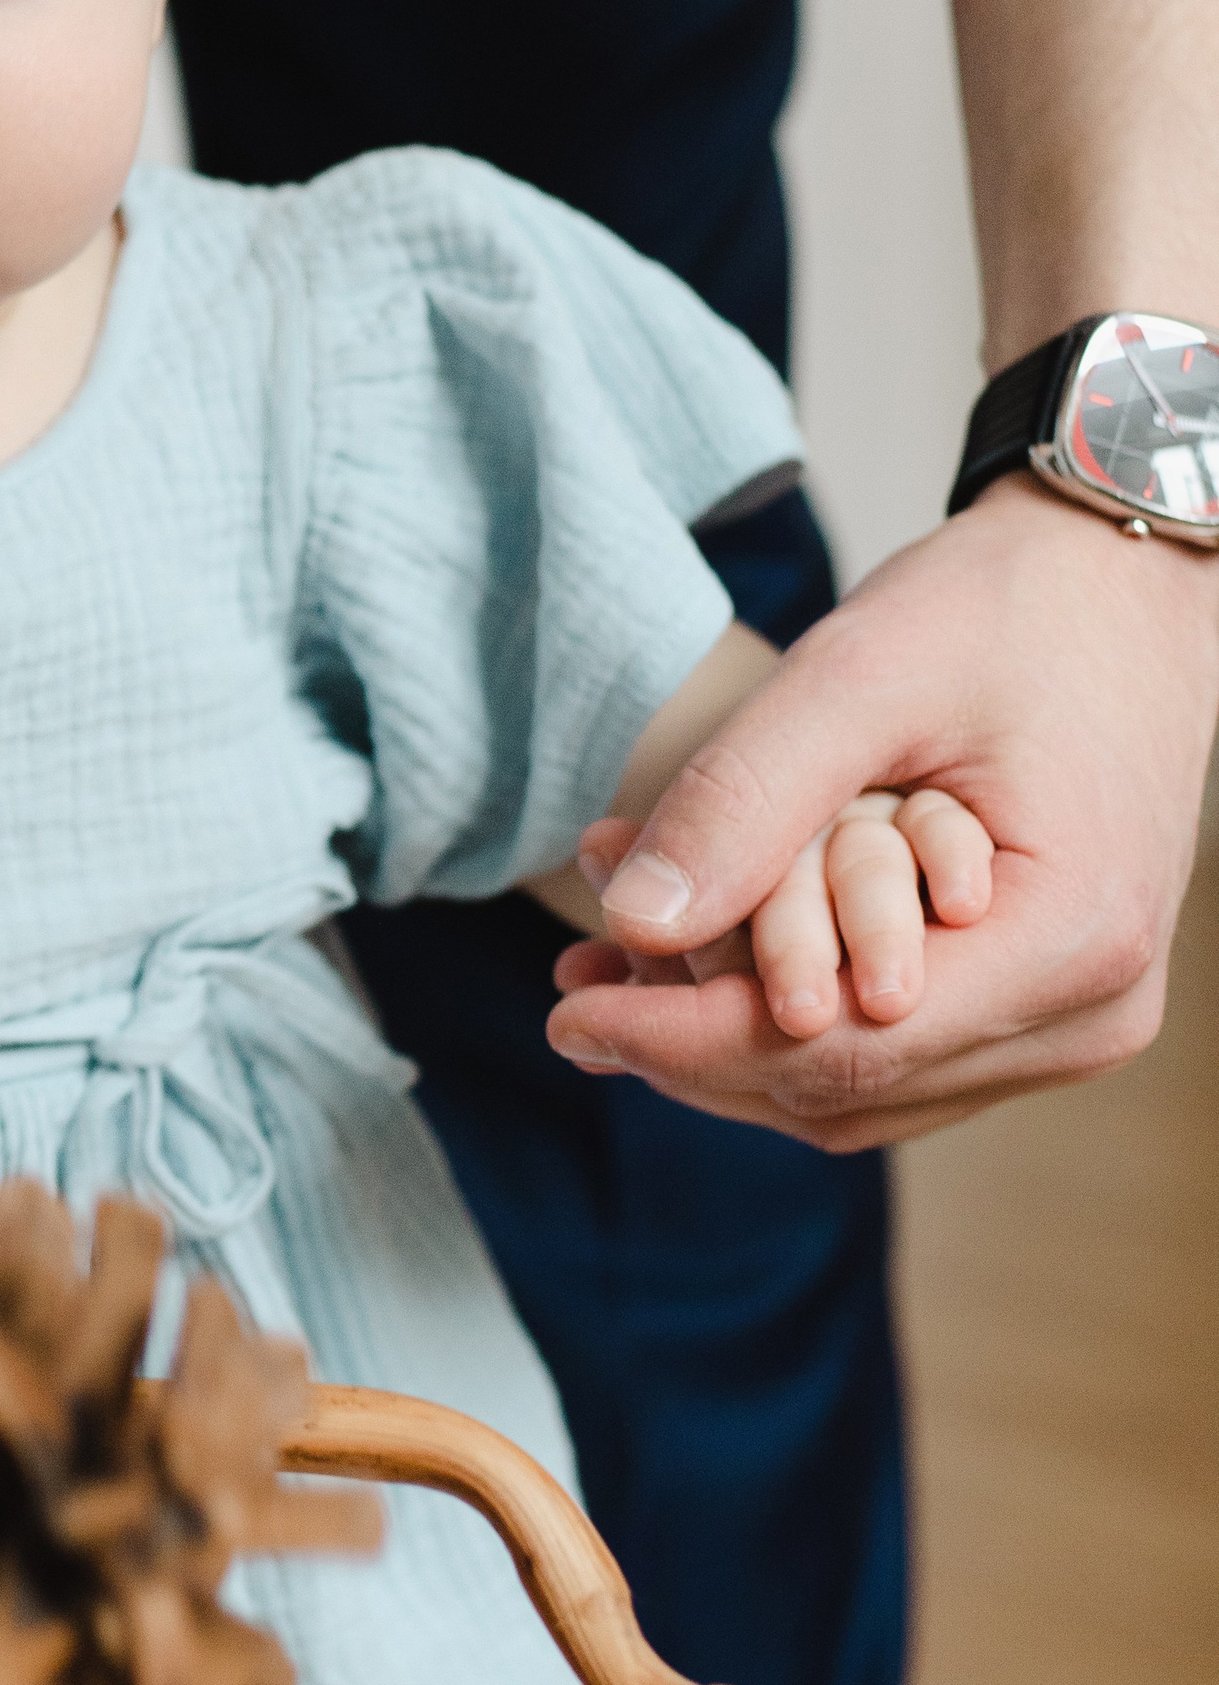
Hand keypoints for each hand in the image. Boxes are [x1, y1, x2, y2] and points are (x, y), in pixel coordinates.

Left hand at [541, 482, 1218, 1146]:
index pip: (841, 1052)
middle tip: (576, 969)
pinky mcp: (1040, 1009)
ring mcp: (1071, 1024)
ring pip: (856, 1094)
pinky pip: (891, 1058)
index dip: (685, 1042)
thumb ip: (748, 797)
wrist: (1119, 590)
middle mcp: (1087, 1015)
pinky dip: (783, 1021)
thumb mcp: (861, 675)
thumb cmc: (1009, 610)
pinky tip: (697, 958)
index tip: (565, 1012)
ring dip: (726, 1037)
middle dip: (692, 1036)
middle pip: (841, 1092)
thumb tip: (633, 922)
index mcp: (1069, 942)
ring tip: (616, 959)